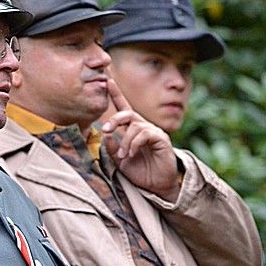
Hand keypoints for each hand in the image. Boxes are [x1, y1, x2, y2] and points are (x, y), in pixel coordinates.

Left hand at [101, 79, 180, 200]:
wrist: (157, 185)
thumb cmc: (140, 171)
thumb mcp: (119, 160)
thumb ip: (111, 148)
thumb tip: (105, 135)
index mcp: (131, 129)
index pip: (123, 108)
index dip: (115, 94)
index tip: (107, 80)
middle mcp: (142, 127)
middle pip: (127, 113)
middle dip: (114, 119)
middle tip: (105, 129)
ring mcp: (152, 132)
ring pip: (134, 126)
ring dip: (124, 141)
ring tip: (123, 155)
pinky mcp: (160, 138)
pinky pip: (144, 134)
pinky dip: (133, 144)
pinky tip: (131, 154)